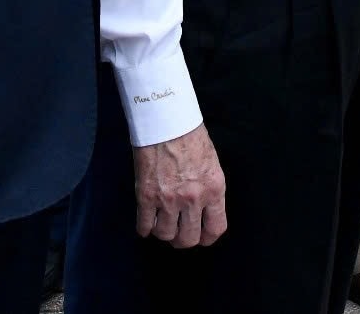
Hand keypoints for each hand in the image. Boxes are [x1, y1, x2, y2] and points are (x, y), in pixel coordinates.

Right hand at [134, 125, 228, 248]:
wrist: (166, 119)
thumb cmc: (190, 135)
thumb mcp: (211, 163)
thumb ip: (208, 189)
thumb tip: (202, 209)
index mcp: (214, 189)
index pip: (216, 228)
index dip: (207, 238)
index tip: (201, 237)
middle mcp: (193, 199)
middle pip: (189, 238)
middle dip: (183, 240)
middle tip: (178, 233)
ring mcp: (169, 199)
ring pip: (165, 235)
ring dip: (163, 232)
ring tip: (161, 224)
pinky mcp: (147, 196)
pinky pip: (144, 225)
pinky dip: (144, 228)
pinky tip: (145, 224)